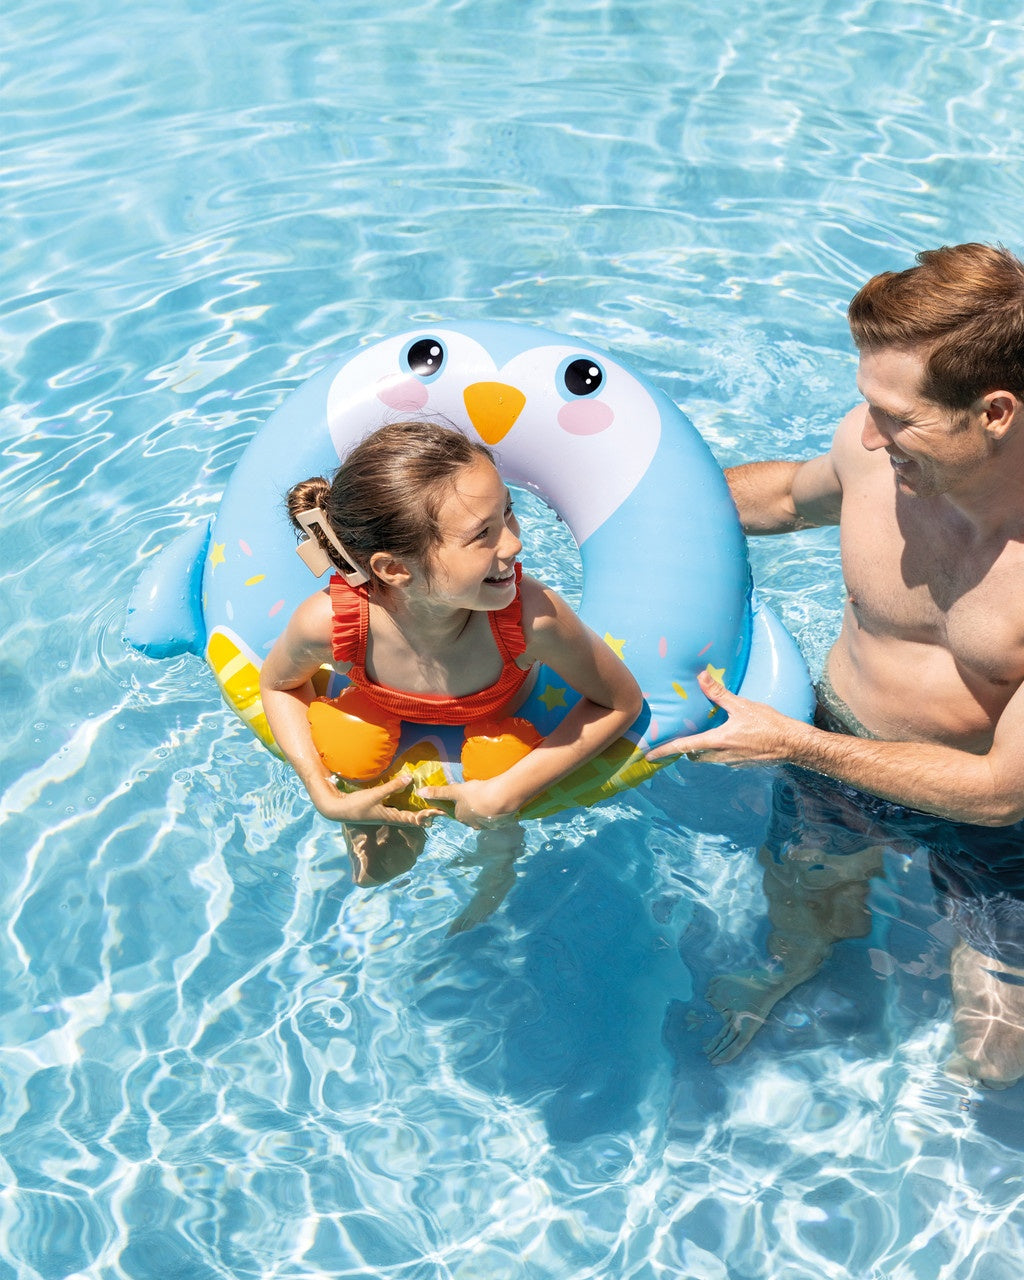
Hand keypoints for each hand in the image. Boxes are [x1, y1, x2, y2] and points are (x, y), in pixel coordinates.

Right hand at [315, 772, 443, 826]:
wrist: (338, 810)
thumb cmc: (357, 805)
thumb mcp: (376, 795)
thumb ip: (392, 787)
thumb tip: (410, 779)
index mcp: (392, 817)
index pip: (415, 819)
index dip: (428, 816)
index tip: (440, 812)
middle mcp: (391, 817)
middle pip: (413, 818)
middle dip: (426, 815)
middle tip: (440, 810)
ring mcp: (386, 813)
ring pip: (406, 814)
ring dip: (417, 811)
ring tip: (429, 806)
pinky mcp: (380, 808)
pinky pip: (398, 808)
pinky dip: (406, 805)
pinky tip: (408, 799)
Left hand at [417, 778, 520, 829]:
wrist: (499, 798)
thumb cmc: (474, 794)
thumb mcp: (454, 790)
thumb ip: (438, 792)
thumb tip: (419, 792)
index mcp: (460, 817)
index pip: (458, 811)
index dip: (461, 803)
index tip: (467, 795)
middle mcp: (472, 824)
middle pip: (470, 815)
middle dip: (473, 808)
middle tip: (478, 795)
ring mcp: (486, 824)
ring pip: (482, 816)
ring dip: (484, 809)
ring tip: (489, 798)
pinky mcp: (498, 822)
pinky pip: (494, 816)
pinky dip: (495, 811)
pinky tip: (498, 802)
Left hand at [645, 669, 799, 764]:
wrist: (793, 744)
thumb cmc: (769, 724)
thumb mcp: (742, 705)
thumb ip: (719, 693)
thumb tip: (701, 676)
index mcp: (718, 741)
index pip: (684, 747)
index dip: (664, 751)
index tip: (648, 756)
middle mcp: (721, 756)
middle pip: (694, 755)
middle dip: (686, 749)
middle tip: (680, 738)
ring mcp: (732, 762)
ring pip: (709, 758)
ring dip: (703, 749)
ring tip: (704, 734)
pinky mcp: (743, 764)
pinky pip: (724, 759)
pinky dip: (719, 751)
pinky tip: (729, 739)